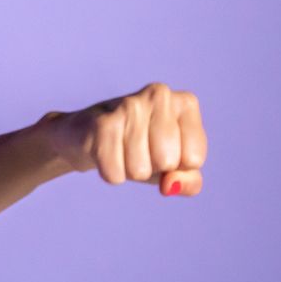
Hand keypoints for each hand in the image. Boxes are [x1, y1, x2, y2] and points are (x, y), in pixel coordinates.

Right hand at [37, 82, 206, 195]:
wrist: (86, 135)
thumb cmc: (140, 149)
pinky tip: (104, 154)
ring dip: (129, 171)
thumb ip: (189, 182)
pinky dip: (111, 174)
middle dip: (151, 168)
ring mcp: (129, 106)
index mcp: (184, 103)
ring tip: (120, 150)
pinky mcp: (101, 124)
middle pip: (167, 162)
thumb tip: (170, 186)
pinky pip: (115, 173)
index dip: (176, 167)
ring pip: (140, 170)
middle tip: (138, 151)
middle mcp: (159, 96)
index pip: (194, 159)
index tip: (161, 151)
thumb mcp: (174, 168)